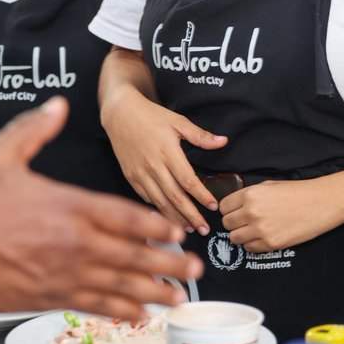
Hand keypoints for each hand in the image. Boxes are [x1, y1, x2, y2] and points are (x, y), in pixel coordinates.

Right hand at [0, 97, 204, 320]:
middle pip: (134, 255)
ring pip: (121, 285)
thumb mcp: (0, 154)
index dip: (157, 225)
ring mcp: (66, 274)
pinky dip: (121, 311)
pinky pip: (95, 306)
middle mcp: (76, 244)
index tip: (178, 230)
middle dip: (169, 263)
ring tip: (178, 296)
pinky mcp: (51, 296)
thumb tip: (58, 105)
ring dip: (153, 291)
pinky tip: (139, 314)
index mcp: (70, 207)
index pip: (127, 217)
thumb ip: (35, 129)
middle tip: (196, 268)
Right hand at [102, 87, 226, 234]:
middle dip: (192, 216)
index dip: (202, 196)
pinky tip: (168, 217)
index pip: (188, 181)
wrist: (120, 114)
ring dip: (175, 218)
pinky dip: (158, 210)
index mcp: (168, 152)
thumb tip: (223, 141)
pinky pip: (146, 198)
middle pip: (175, 198)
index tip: (213, 207)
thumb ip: (200, 136)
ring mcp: (140, 174)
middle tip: (205, 230)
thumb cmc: (151, 116)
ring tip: (189, 229)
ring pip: (160, 202)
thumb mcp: (178, 121)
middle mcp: (153, 166)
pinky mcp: (130, 178)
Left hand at [220, 179, 341, 252]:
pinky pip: (249, 248)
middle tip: (245, 221)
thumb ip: (249, 196)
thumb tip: (234, 206)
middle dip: (234, 223)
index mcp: (250, 195)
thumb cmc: (296, 192)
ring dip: (241, 235)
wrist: (321, 203)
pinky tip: (263, 236)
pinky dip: (253, 244)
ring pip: (234, 238)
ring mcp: (260, 230)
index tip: (235, 211)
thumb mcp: (268, 186)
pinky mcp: (271, 244)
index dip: (229, 209)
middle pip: (227, 223)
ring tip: (253, 230)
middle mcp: (251, 212)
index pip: (223, 207)